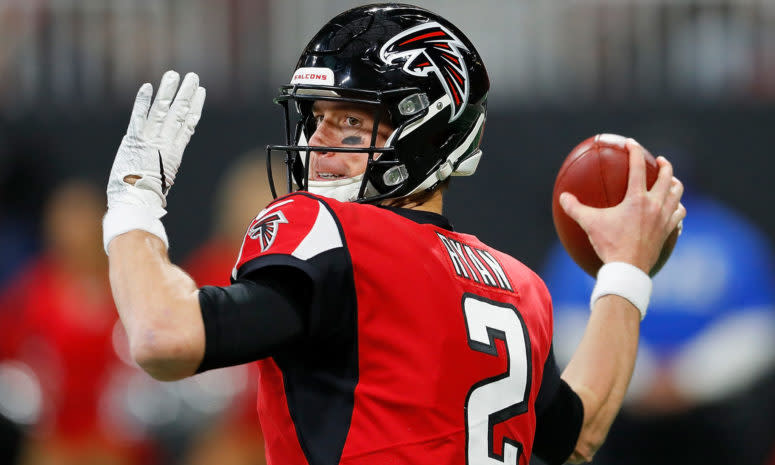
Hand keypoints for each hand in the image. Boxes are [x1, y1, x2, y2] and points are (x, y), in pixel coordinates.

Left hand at [107, 70, 205, 217]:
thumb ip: (164, 169)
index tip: (200, 93)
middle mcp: (165, 144)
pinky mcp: (134, 140)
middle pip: (178, 114)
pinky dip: (143, 102)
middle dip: (186, 94)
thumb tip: (166, 167)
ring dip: (168, 91)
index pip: (187, 125)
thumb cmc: (146, 198)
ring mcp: (150, 140)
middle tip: (192, 77)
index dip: (194, 107)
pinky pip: (139, 116)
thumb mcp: (162, 181)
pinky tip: (148, 87)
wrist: (137, 202)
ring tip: (174, 75)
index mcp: (173, 154)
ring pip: (162, 111)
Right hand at [559, 138, 685, 272]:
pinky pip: (678, 217)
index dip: (635, 151)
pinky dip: (677, 210)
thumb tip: (563, 197)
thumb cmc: (609, 244)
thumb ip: (575, 208)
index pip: (638, 167)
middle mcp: (655, 205)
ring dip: (675, 186)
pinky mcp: (668, 232)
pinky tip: (674, 212)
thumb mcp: (589, 224)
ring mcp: (664, 219)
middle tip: (660, 162)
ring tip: (670, 183)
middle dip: (665, 166)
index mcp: (637, 198)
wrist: (628, 268)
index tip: (631, 143)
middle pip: (668, 178)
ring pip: (677, 195)